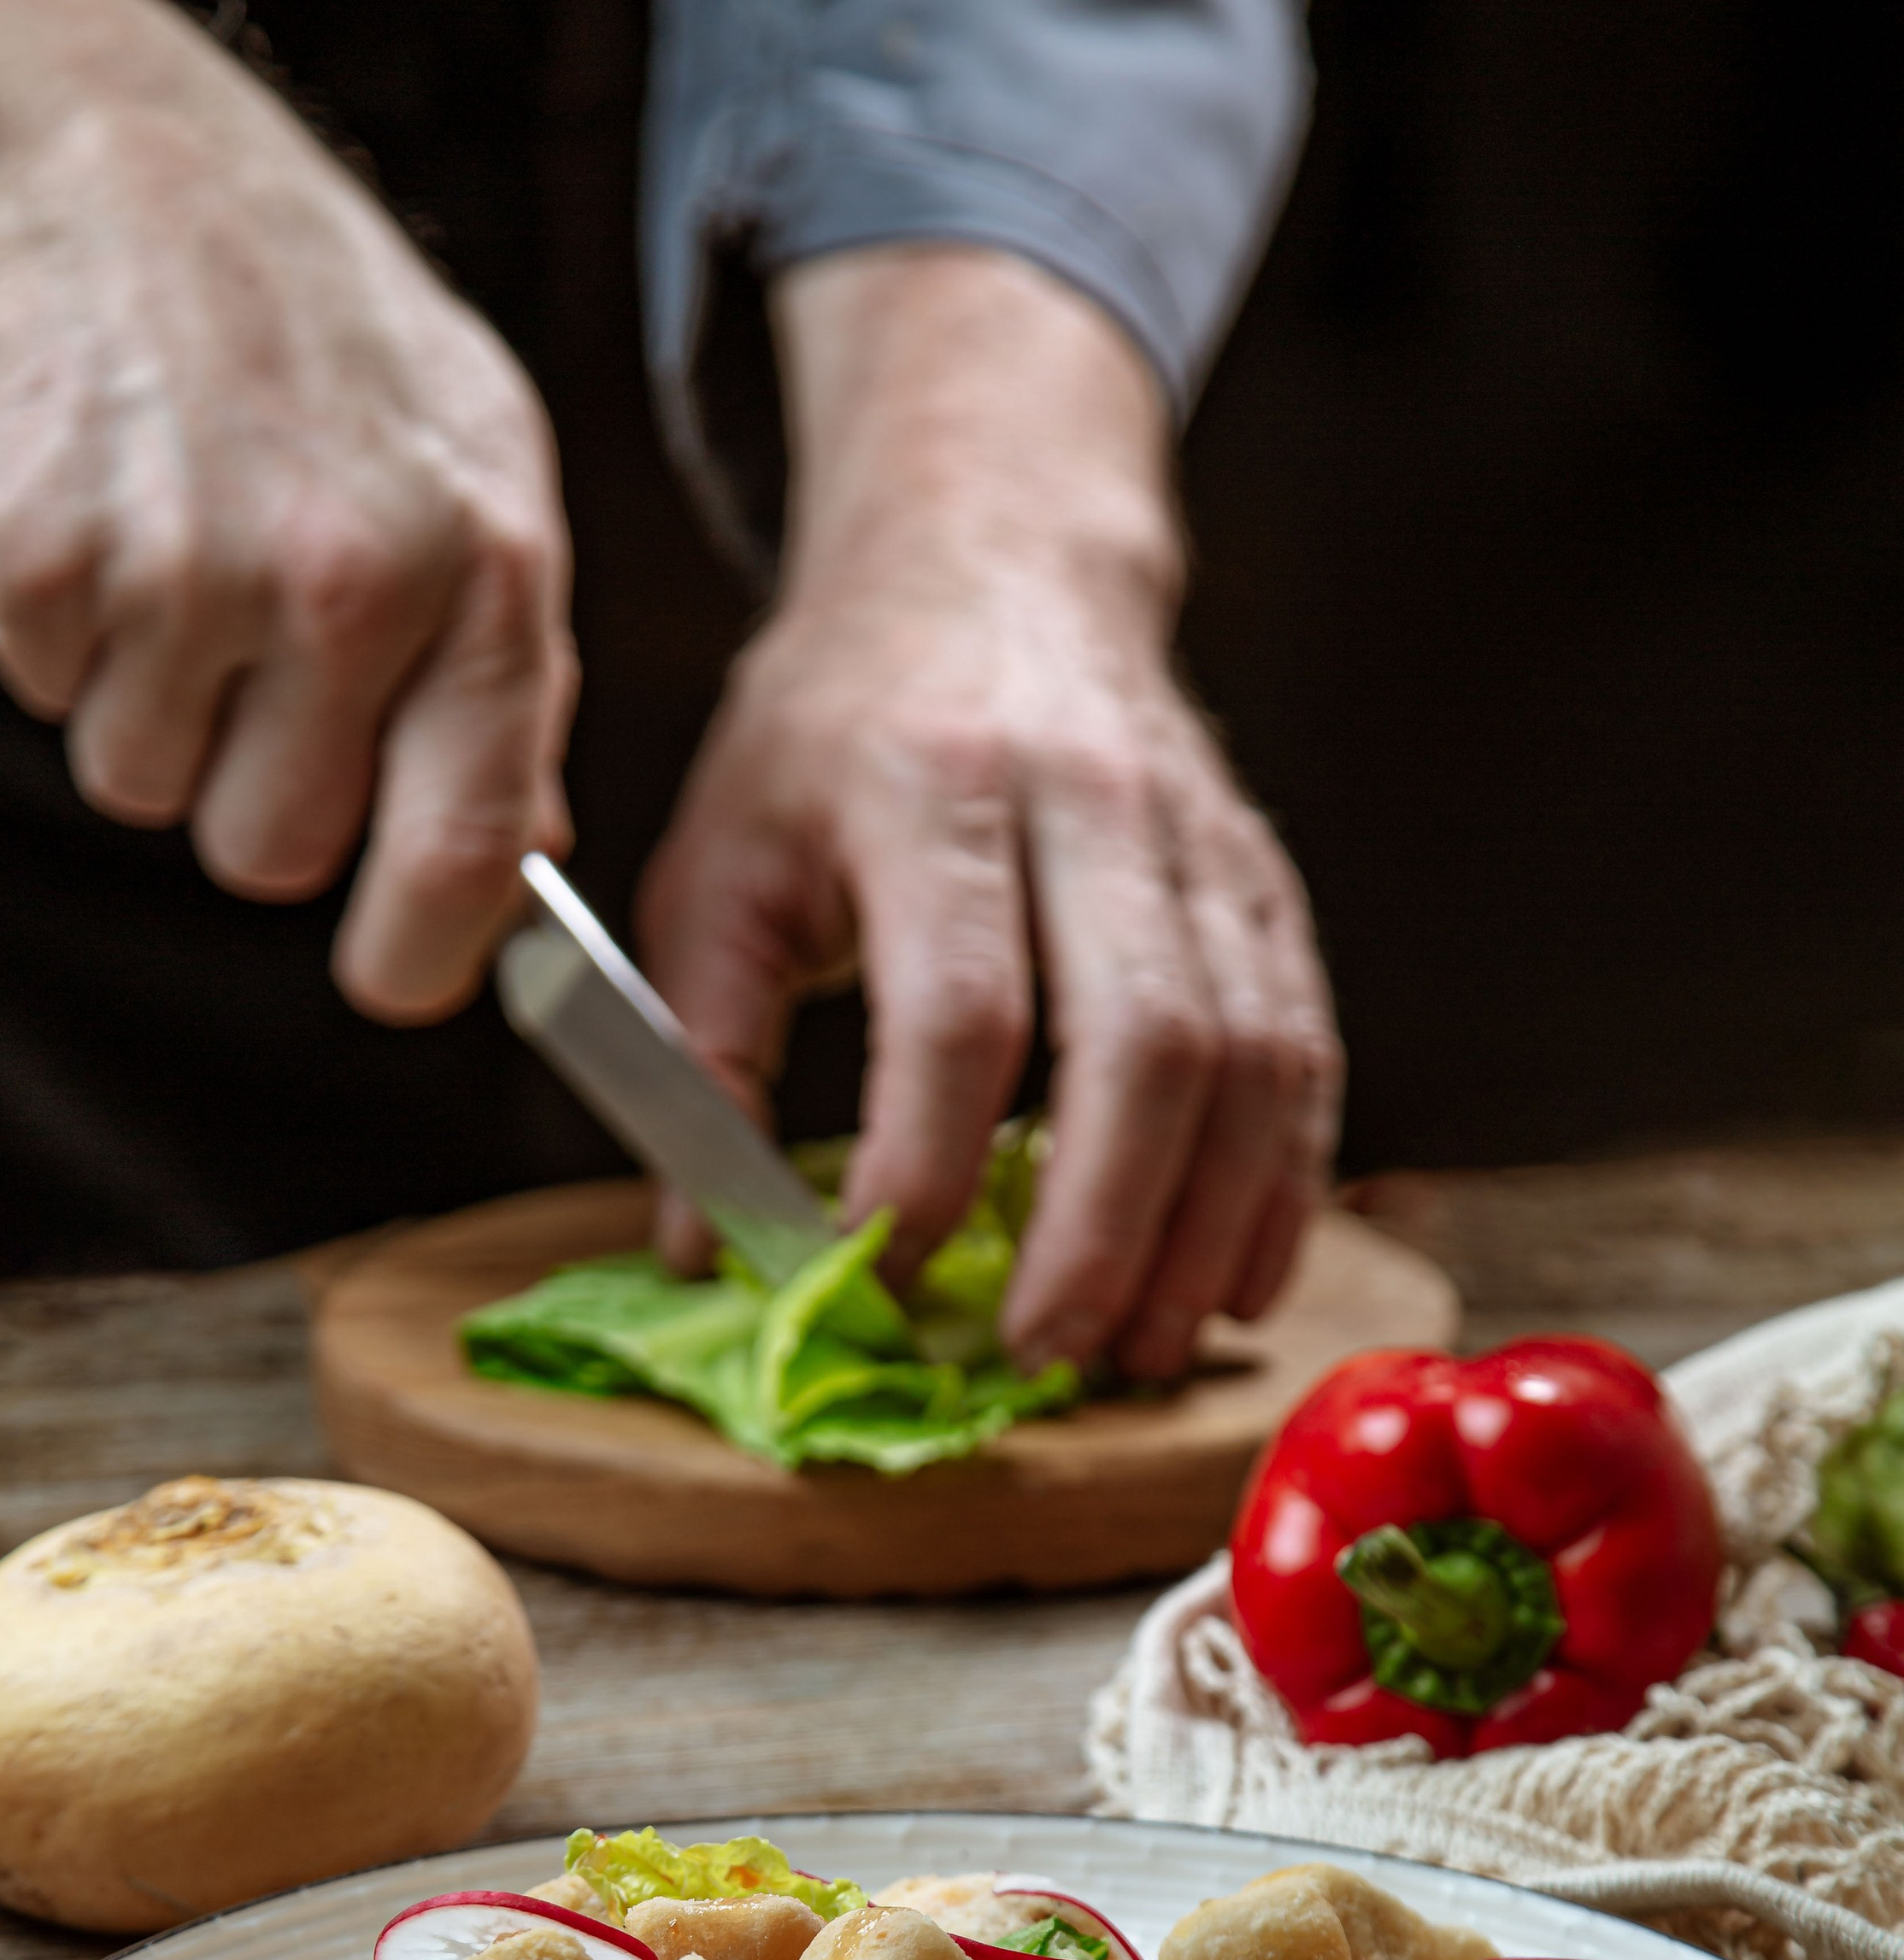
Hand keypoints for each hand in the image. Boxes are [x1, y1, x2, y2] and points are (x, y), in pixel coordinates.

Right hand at [0, 0, 574, 1017]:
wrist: (109, 165)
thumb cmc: (316, 336)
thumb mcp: (477, 475)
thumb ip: (510, 681)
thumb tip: (528, 859)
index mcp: (483, 570)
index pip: (469, 850)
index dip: (422, 953)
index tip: (395, 978)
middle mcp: (349, 578)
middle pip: (276, 856)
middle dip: (253, 788)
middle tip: (249, 657)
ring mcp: (191, 572)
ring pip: (149, 794)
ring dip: (150, 707)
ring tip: (180, 554)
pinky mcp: (46, 560)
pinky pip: (45, 702)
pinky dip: (59, 638)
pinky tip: (107, 518)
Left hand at [637, 248, 1342, 1376]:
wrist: (986, 559)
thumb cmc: (831, 735)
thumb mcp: (719, 859)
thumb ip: (702, 1048)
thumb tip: (703, 1247)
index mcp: (927, 783)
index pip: (960, 1006)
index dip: (928, 1161)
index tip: (880, 1273)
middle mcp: (1089, 798)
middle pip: (1142, 1039)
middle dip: (1101, 1226)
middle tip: (1043, 1354)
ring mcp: (1197, 838)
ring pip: (1248, 1057)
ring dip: (1201, 1230)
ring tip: (1133, 1352)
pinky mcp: (1263, 881)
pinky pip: (1303, 1048)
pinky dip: (1279, 1183)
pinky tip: (1230, 1282)